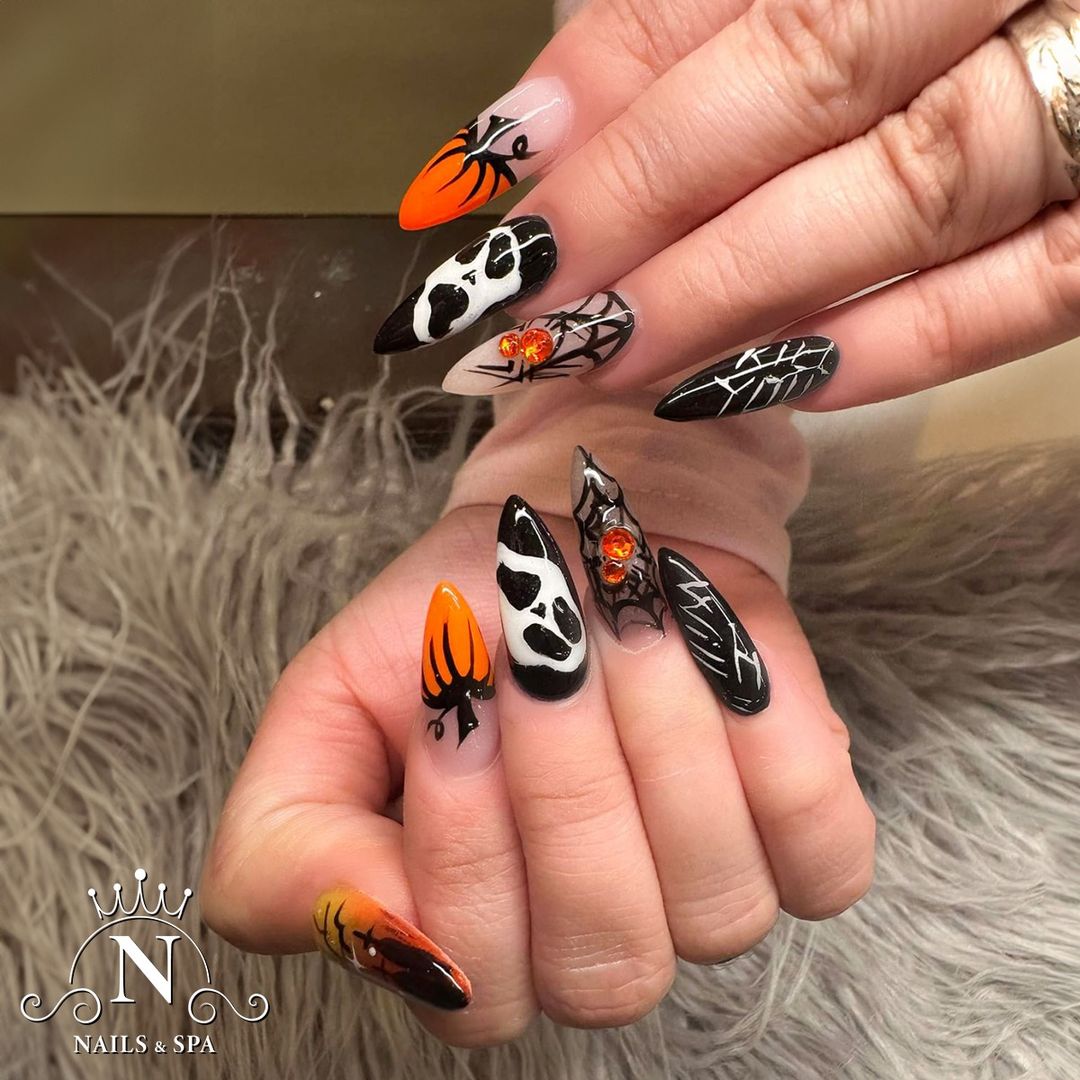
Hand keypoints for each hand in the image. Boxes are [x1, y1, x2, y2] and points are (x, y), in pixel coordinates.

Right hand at [200, 451, 873, 1047]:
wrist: (582, 537)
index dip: (465, 841)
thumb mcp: (333, 696)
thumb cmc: (462, 611)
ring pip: (717, 910)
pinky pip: (825, 852)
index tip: (455, 692)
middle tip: (544, 644)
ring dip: (663, 734)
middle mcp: (588, 946)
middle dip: (568, 777)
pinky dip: (770, 736)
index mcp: (464, 932)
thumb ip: (291, 836)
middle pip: (603, 959)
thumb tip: (363, 930)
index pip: (471, 987)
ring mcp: (708, 909)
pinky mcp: (812, 853)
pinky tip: (717, 659)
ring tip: (623, 619)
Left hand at [376, 0, 1079, 415]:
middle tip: (527, 304)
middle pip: (822, 86)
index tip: (491, 168)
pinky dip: (892, 347)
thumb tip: (545, 126)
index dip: (617, 84)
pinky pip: (1024, 297)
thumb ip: (704, 13)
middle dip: (646, 206)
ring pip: (918, 195)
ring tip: (610, 361)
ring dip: (739, 295)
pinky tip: (759, 383)